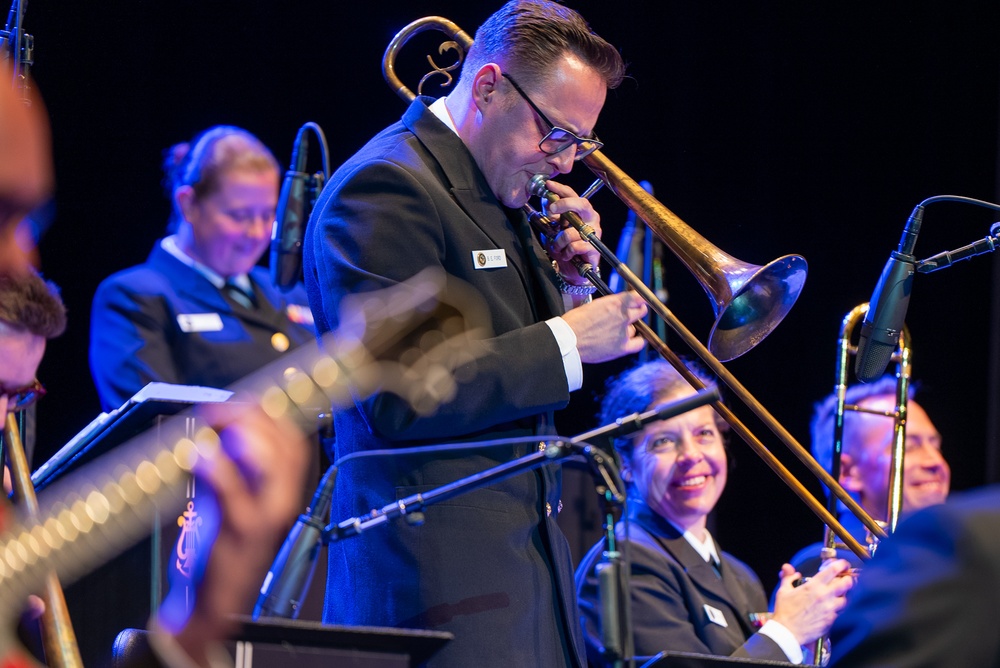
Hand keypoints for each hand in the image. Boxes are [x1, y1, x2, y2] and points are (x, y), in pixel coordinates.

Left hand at [165, 403, 309, 666]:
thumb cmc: (222, 550)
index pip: (294, 441)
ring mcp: (264, 518)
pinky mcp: (240, 533)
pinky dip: (216, 467)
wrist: (213, 602)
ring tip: (214, 425)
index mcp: (285, 492)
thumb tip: (219, 426)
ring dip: (242, 434)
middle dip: (257, 416)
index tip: (241, 400)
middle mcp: (283, 502)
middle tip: (223, 409)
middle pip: (287, 446)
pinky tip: (198, 454)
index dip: (270, 414)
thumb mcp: (230, 500)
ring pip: (271, 464)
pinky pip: (234, 492)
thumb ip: (229, 465)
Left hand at [539, 179, 601, 282]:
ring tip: (558, 247)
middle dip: (565, 204)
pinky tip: (567, 255)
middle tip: (551, 210)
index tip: (548, 185)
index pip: (573, 194)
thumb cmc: (564, 246)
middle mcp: (591, 219)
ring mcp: (594, 233)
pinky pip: (575, 247)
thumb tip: (546, 197)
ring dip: (558, 242)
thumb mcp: (553, 226)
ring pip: (570, 232)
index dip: (560, 189)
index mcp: (581, 211)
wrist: (572, 268)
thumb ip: (552, 212)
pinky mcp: (594, 248)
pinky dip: (566, 252)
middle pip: (581, 204)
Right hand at [561, 291, 646, 362]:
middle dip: (636, 311)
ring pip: (636, 328)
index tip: (638, 301)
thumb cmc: (574, 323)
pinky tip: (633, 340)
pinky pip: (639, 343)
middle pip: (641, 311)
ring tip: (619, 331)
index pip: (638, 297)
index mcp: (615, 302)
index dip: (639, 299)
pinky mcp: (623, 347)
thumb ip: (608, 305)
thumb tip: (614, 306)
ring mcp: (624, 332)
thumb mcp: (592, 305)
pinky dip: (638, 341)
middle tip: (632, 314)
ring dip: (631, 327)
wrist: (568, 340)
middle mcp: (623, 316)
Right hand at [772, 559, 854, 645]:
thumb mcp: (783, 591)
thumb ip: (788, 577)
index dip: (841, 565)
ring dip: (844, 596)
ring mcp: (830, 609)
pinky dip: (837, 609)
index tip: (843, 564)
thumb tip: (788, 568)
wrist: (787, 632)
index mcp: (813, 586)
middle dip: (848, 580)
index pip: (833, 571)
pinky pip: (840, 612)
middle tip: (846, 579)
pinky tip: (832, 609)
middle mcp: (825, 596)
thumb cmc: (785, 611)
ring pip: (847, 599)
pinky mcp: (832, 620)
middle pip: (846, 584)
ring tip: (840, 595)